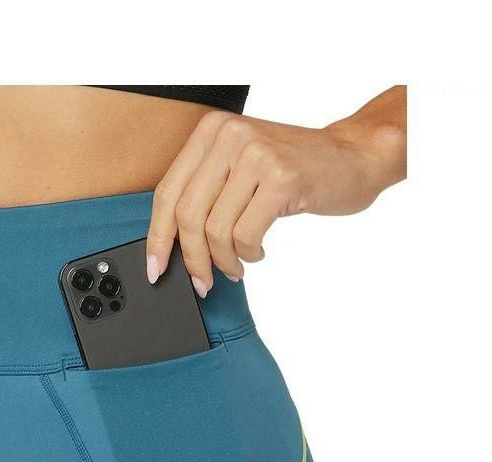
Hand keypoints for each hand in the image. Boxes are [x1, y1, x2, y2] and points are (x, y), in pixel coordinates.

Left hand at [146, 89, 405, 296]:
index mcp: (211, 132)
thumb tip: (173, 245)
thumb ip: (207, 193)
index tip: (156, 267)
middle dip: (191, 258)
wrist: (354, 156)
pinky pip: (245, 235)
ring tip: (236, 266)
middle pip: (187, 214)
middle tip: (201, 282)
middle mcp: (229, 136)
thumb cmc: (294, 169)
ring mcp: (256, 155)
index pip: (168, 192)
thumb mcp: (241, 167)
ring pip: (215, 229)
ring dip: (223, 261)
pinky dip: (248, 254)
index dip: (157, 236)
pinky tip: (257, 253)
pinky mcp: (281, 178)